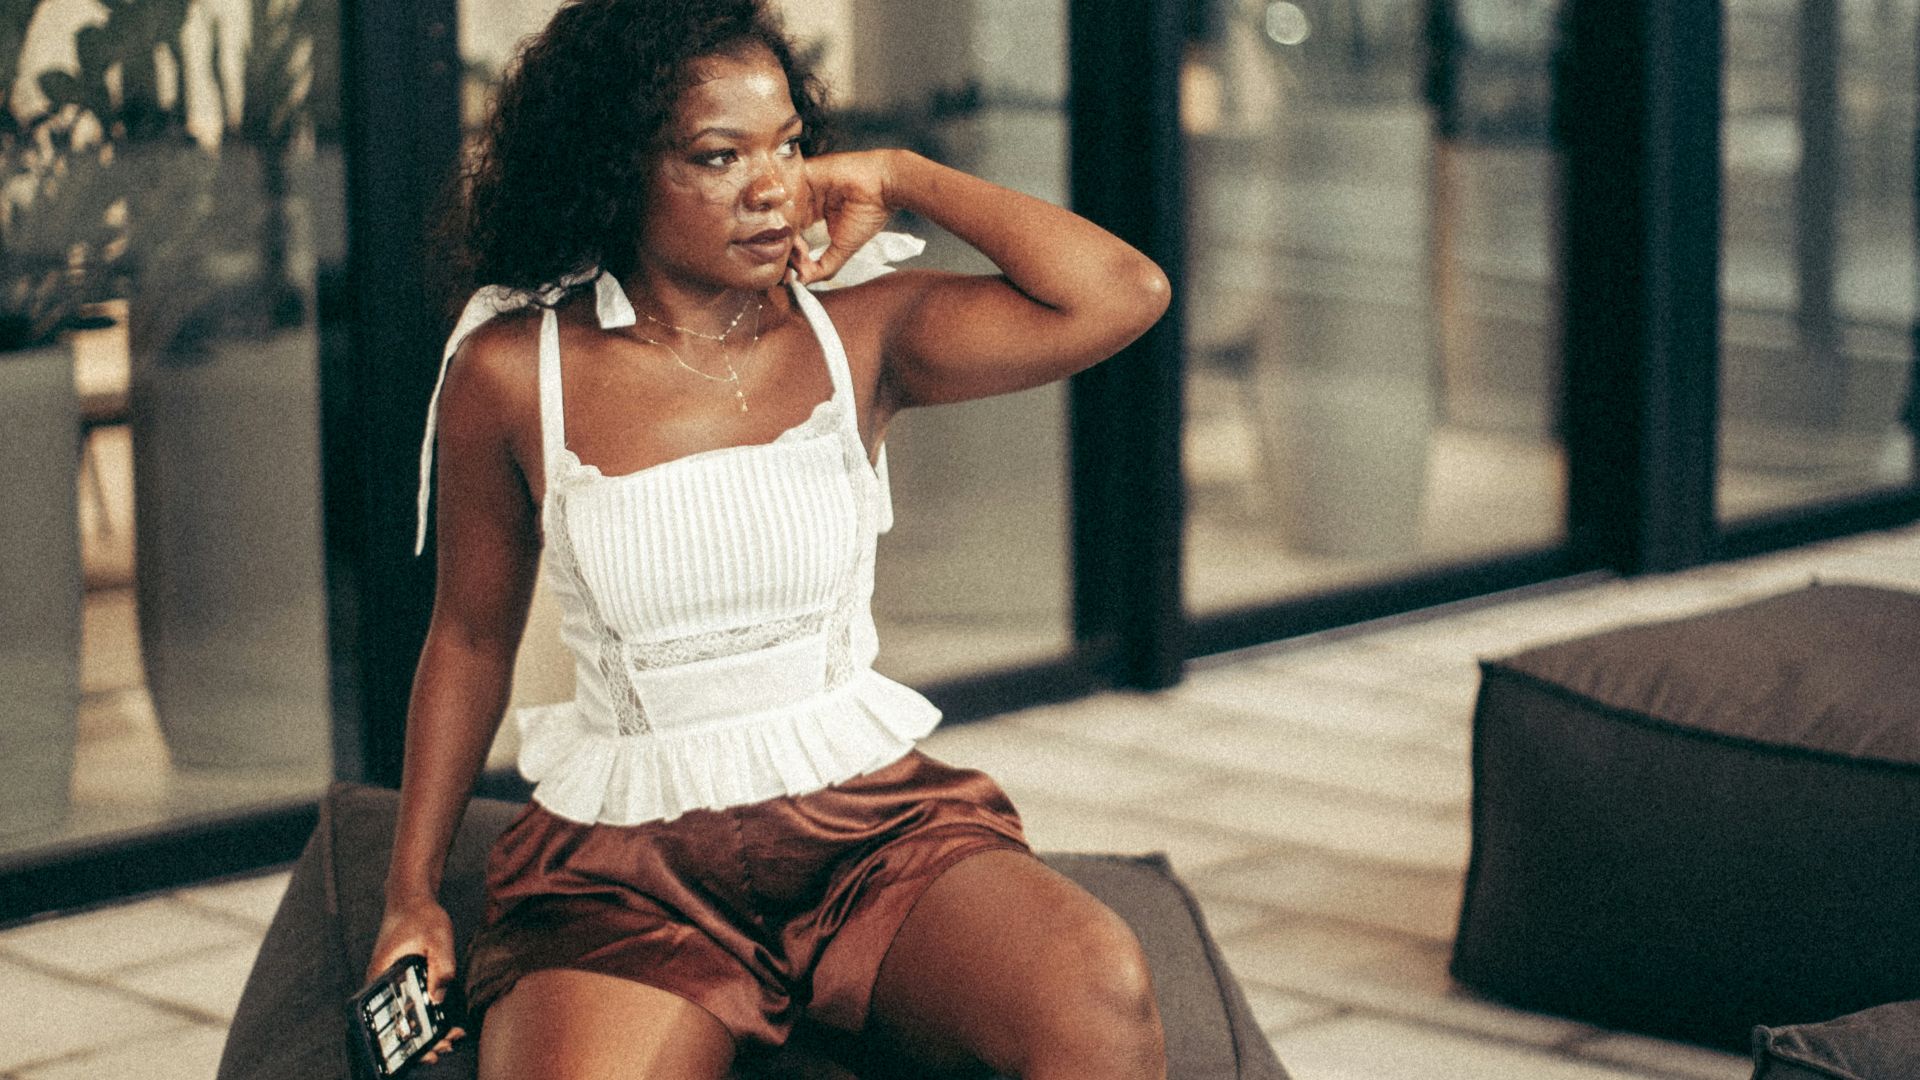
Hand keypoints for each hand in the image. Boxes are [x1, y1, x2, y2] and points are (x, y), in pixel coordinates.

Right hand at [367, 895, 466, 1064]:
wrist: (410, 898)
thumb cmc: (421, 915)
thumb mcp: (438, 938)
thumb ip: (441, 966)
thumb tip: (438, 998)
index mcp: (380, 976)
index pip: (389, 1018)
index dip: (407, 1040)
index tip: (428, 1051)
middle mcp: (379, 983)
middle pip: (396, 1021)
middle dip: (420, 1041)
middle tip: (446, 1048)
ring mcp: (388, 982)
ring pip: (403, 1014)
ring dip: (424, 1029)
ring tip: (449, 1040)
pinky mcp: (398, 979)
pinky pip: (408, 1002)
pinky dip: (425, 1014)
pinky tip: (444, 1021)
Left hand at [788, 150, 900, 285]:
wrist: (882, 187)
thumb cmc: (869, 215)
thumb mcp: (844, 249)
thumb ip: (824, 267)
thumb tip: (802, 281)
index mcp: (815, 214)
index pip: (792, 233)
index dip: (789, 251)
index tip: (792, 267)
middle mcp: (806, 200)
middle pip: (783, 222)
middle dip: (783, 244)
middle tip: (788, 259)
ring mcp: (802, 186)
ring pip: (780, 209)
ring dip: (783, 230)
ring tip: (793, 244)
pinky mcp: (802, 173)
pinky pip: (785, 190)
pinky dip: (783, 208)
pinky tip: (789, 224)